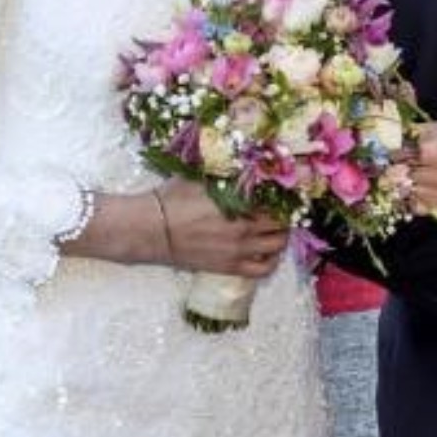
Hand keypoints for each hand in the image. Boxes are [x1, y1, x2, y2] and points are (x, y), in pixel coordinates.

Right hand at [156, 180, 290, 278]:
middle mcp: (246, 226)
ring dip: (281, 236)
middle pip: (281, 222)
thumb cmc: (172, 199)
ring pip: (277, 245)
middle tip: (280, 210)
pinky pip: (262, 269)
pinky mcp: (230, 267)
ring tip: (276, 230)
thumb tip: (245, 167)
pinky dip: (271, 261)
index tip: (282, 192)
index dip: (283, 195)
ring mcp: (240, 249)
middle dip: (284, 215)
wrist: (152, 229)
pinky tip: (268, 253)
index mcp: (240, 201)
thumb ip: (226, 175)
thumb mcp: (201, 177)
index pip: (276, 198)